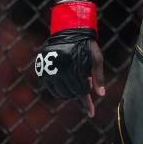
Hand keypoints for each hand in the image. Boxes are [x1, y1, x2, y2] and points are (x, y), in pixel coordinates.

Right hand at [34, 0, 105, 116]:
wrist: (68, 29)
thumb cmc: (86, 43)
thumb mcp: (96, 58)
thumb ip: (98, 76)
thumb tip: (101, 95)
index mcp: (74, 67)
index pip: (81, 91)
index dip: (87, 104)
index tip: (91, 114)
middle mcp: (60, 70)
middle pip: (71, 93)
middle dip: (80, 91)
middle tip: (87, 79)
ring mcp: (49, 70)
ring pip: (60, 92)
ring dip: (69, 91)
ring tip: (76, 77)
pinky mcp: (41, 69)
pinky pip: (50, 86)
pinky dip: (58, 87)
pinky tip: (66, 78)